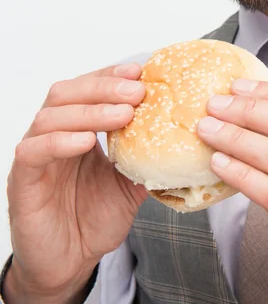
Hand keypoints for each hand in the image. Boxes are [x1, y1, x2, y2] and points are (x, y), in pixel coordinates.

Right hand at [4, 64, 147, 303]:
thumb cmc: (95, 218)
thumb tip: (181, 137)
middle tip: (137, 89)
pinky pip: (33, 152)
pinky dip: (59, 141)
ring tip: (122, 113)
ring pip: (50, 117)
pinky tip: (86, 141)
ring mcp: (36, 156)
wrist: (70, 261)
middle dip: (103, 86)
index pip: (89, 89)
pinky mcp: (22, 181)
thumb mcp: (131, 183)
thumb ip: (146, 158)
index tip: (141, 71)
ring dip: (89, 111)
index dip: (112, 76)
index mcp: (79, 131)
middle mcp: (54, 136)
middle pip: (67, 93)